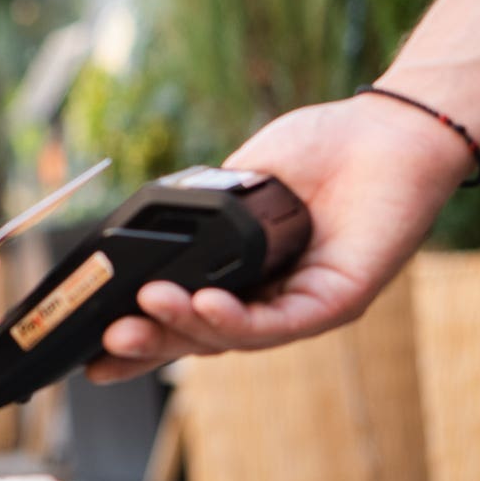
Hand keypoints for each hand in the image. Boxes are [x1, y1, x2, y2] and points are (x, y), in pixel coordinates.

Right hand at [84, 93, 472, 383]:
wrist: (388, 130)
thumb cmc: (323, 148)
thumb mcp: (240, 181)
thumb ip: (202, 215)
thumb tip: (150, 238)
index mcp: (247, 276)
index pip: (188, 315)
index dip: (144, 335)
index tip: (91, 349)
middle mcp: (274, 299)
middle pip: (203, 336)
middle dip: (151, 345)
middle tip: (105, 345)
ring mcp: (305, 305)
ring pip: (235, 337)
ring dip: (184, 327)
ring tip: (142, 310)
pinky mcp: (337, 301)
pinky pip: (280, 323)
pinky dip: (236, 319)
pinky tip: (204, 303)